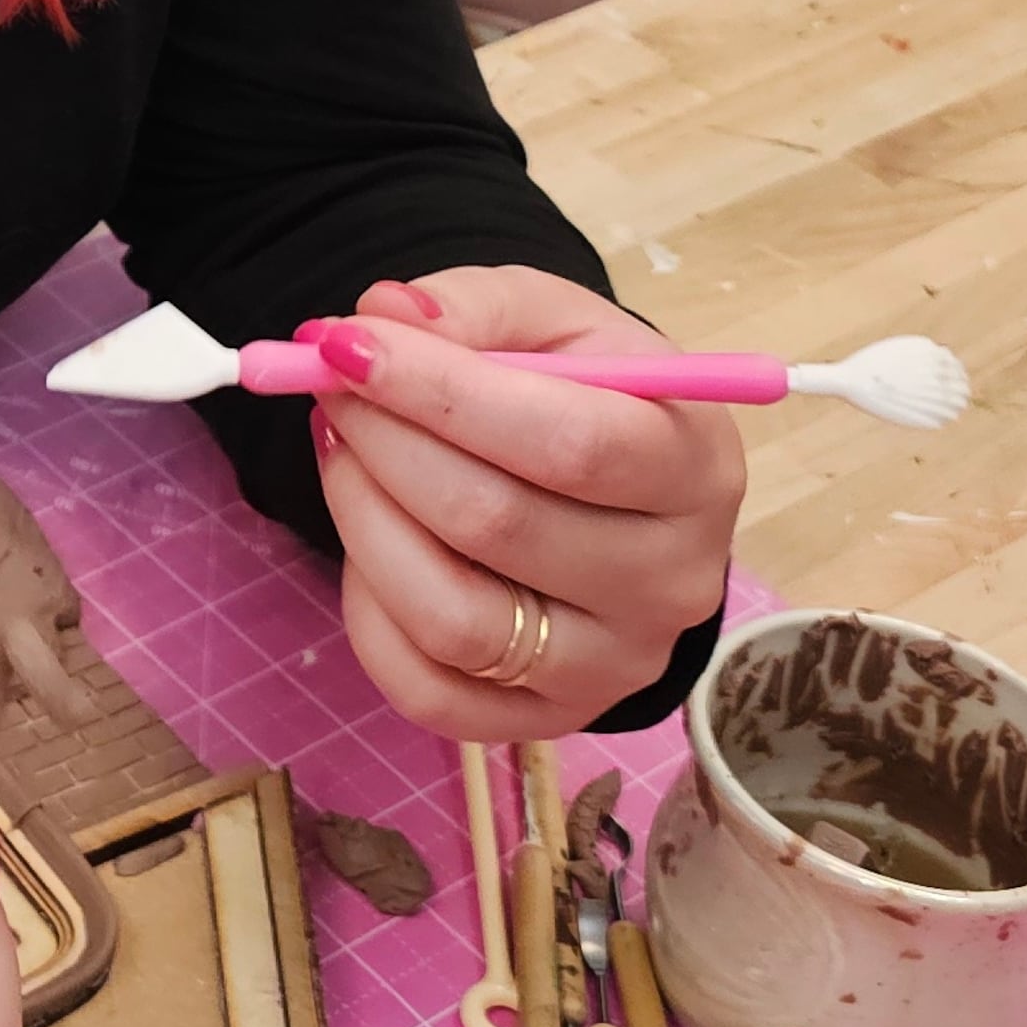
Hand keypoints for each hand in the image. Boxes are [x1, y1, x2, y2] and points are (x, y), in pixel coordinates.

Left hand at [312, 265, 739, 740]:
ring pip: (452, 617)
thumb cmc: (590, 398)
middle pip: (499, 526)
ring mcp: (611, 665)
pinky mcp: (546, 719)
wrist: (624, 502)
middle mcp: (669, 583)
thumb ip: (476, 307)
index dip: (443, 393)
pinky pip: (426, 689)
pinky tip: (369, 537)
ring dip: (364, 521)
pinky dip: (368, 608)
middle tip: (330, 387)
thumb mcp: (558, 322)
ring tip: (343, 453)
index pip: (572, 444)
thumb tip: (382, 315)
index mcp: (695, 469)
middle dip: (385, 443)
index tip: (346, 345)